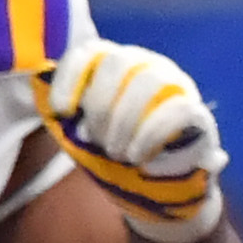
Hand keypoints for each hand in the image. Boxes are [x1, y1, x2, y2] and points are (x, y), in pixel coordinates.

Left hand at [33, 42, 226, 241]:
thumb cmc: (117, 155)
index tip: (62, 111)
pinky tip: (139, 159)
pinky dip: (151, 135)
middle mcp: (147, 65)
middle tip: (97, 141)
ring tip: (119, 154)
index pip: (90, 51)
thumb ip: (67, 112)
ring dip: (125, 121)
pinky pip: (177, 110)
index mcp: (116, 66)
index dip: (70, 77)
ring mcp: (176, 86)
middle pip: (118, 62)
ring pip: (149, 80)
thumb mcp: (84, 133)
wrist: (159, 190)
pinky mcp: (198, 113)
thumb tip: (45, 89)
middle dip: (101, 106)